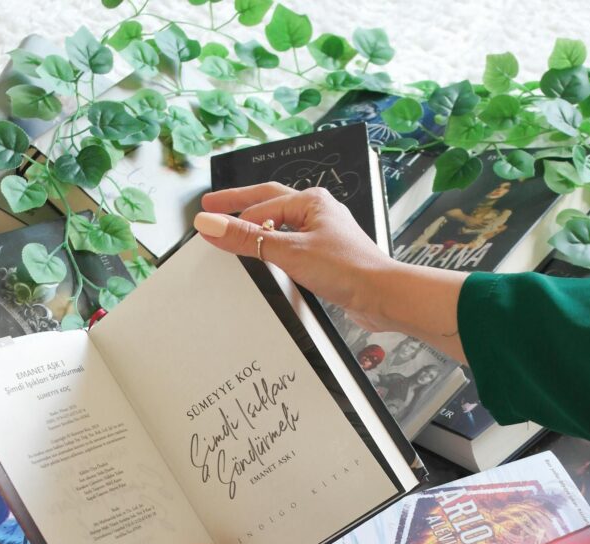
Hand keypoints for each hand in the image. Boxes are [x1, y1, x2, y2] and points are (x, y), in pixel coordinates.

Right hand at [194, 182, 398, 333]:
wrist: (382, 296)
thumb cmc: (346, 269)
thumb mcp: (288, 252)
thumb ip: (247, 239)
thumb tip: (210, 225)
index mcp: (311, 200)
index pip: (260, 204)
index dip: (233, 215)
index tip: (207, 224)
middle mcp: (319, 212)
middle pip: (270, 203)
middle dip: (240, 205)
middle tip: (212, 206)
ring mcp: (324, 234)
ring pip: (282, 225)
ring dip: (259, 227)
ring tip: (236, 232)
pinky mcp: (328, 257)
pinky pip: (293, 245)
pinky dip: (275, 248)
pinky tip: (268, 258)